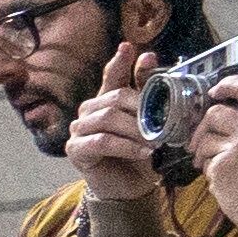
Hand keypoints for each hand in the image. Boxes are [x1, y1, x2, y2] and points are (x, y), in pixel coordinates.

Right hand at [65, 40, 170, 205]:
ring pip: (108, 119)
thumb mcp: (149, 124)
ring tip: (155, 141)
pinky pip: (102, 141)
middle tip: (162, 123)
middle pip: (113, 98)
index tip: (130, 47)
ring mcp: (78, 130)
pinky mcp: (75, 149)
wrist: (129, 189)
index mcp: (105, 101)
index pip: (111, 76)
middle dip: (140, 109)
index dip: (119, 62)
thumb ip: (149, 95)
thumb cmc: (138, 155)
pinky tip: (144, 152)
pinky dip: (126, 146)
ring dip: (136, 130)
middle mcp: (88, 111)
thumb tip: (150, 58)